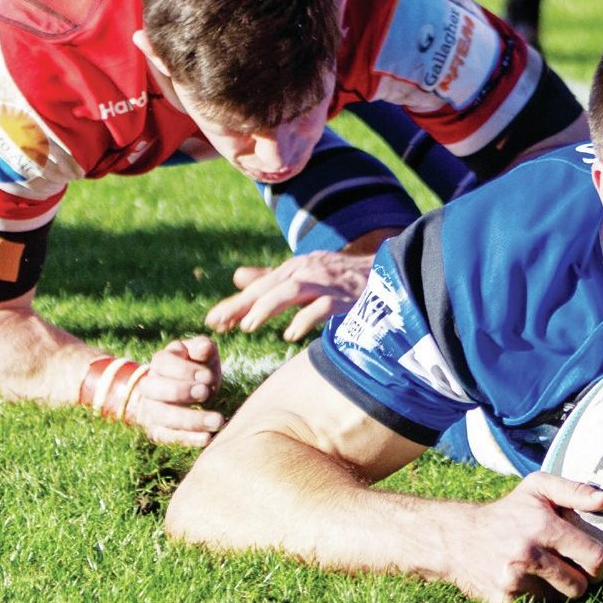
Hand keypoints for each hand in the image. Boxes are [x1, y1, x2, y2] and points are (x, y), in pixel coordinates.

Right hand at [126, 336, 223, 446]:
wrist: (195, 391)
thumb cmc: (200, 368)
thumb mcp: (205, 355)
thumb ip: (204, 348)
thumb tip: (203, 348)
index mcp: (161, 361)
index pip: (162, 362)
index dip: (184, 370)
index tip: (207, 376)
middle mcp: (151, 385)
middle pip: (153, 389)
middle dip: (179, 391)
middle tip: (205, 393)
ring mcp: (152, 408)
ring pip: (162, 416)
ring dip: (190, 419)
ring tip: (217, 420)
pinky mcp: (158, 429)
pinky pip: (167, 437)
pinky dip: (187, 439)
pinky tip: (207, 438)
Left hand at [204, 250, 374, 340]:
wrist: (390, 272)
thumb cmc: (344, 278)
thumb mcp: (304, 274)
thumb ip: (272, 278)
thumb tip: (237, 277)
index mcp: (297, 267)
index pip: (260, 285)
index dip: (235, 303)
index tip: (211, 321)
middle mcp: (309, 271)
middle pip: (269, 286)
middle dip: (241, 305)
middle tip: (219, 324)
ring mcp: (328, 283)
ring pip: (291, 291)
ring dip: (267, 308)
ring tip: (248, 327)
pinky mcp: (347, 297)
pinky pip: (323, 306)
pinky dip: (305, 319)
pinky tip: (290, 335)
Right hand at [450, 472, 602, 602]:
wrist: (458, 537)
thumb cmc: (508, 511)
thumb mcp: (538, 488)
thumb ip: (576, 490)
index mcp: (543, 526)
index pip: (594, 557)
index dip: (599, 563)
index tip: (593, 562)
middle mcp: (528, 554)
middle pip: (579, 586)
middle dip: (579, 579)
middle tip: (569, 567)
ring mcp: (514, 581)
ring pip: (559, 599)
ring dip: (557, 588)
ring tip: (543, 570)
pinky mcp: (503, 601)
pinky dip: (536, 596)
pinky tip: (523, 579)